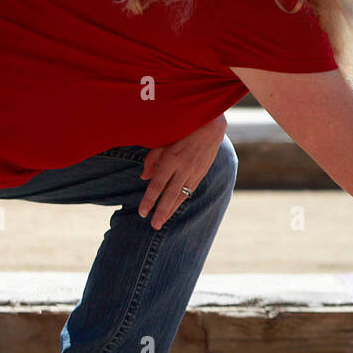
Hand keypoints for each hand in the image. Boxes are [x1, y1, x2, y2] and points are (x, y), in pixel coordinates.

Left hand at [138, 114, 227, 229]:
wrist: (210, 127)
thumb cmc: (181, 131)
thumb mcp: (162, 141)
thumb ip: (151, 160)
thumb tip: (143, 178)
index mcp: (171, 158)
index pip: (158, 184)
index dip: (149, 200)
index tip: (142, 212)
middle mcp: (183, 168)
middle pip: (170, 195)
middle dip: (161, 211)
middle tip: (154, 225)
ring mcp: (194, 172)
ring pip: (181, 196)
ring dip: (171, 210)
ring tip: (161, 222)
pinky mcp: (201, 174)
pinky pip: (189, 191)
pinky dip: (180, 201)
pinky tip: (173, 209)